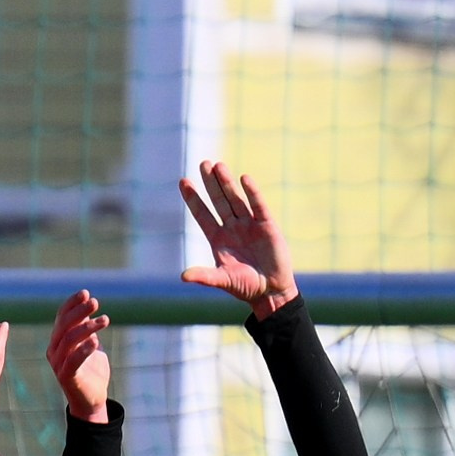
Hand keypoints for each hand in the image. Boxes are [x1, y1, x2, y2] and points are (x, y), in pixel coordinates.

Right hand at [45, 290, 111, 422]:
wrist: (92, 400)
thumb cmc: (92, 371)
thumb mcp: (91, 344)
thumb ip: (87, 329)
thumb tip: (88, 308)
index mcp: (58, 340)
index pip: (60, 317)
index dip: (72, 304)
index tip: (85, 293)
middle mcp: (54, 350)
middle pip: (63, 325)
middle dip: (79, 311)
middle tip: (95, 302)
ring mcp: (58, 363)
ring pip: (69, 340)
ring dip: (87, 327)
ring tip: (105, 320)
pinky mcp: (67, 377)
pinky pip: (73, 360)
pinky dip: (85, 350)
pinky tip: (97, 342)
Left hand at [180, 162, 298, 318]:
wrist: (271, 291)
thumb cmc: (245, 287)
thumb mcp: (223, 280)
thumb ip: (205, 276)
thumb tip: (183, 277)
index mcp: (218, 239)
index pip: (202, 214)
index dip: (193, 198)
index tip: (183, 181)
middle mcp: (232, 228)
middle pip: (218, 201)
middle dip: (210, 183)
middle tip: (203, 163)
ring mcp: (249, 225)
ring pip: (235, 200)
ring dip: (227, 183)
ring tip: (218, 166)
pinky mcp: (267, 226)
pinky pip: (258, 206)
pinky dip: (252, 193)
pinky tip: (245, 179)